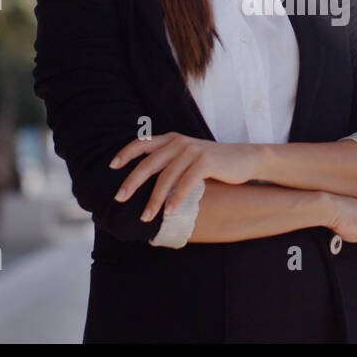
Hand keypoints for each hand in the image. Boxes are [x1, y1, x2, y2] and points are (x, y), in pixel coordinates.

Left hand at [110, 133, 256, 221]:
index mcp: (172, 139)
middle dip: (132, 182)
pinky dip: (176, 199)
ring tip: (146, 216)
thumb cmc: (213, 163)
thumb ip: (169, 162)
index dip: (126, 153)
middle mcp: (179, 142)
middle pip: (148, 163)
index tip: (112, 166)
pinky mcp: (205, 162)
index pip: (142, 143)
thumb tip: (145, 181)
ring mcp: (192, 151)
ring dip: (154, 199)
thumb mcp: (188, 157)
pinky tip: (170, 212)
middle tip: (119, 197)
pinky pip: (185, 183)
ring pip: (166, 177)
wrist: (245, 158)